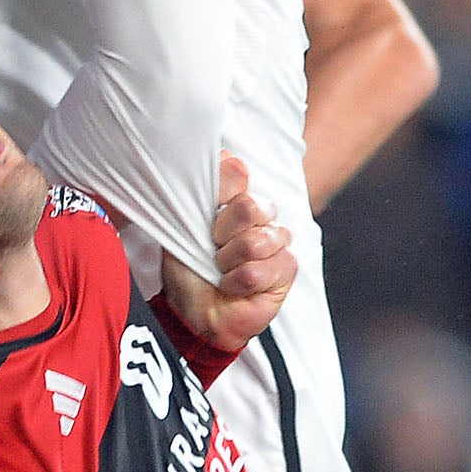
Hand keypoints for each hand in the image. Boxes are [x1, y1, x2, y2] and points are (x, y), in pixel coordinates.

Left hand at [157, 153, 294, 353]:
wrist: (193, 313)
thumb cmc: (188, 270)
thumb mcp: (184, 226)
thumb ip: (205, 192)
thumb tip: (232, 158)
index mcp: (235, 198)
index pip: (236, 173)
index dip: (216, 198)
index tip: (202, 220)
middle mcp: (260, 216)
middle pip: (249, 206)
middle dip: (221, 234)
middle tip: (211, 250)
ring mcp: (277, 241)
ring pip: (255, 241)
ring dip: (227, 263)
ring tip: (221, 271)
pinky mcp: (286, 270)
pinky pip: (259, 270)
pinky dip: (236, 283)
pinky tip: (233, 287)